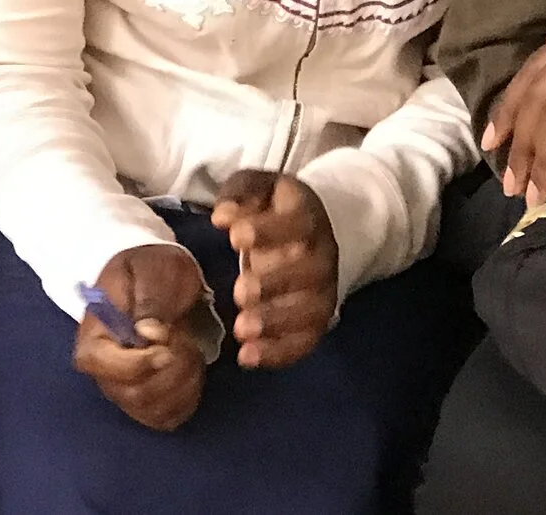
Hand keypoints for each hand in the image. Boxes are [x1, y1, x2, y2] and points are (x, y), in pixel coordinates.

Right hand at [72, 243, 206, 431]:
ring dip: (183, 382)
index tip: (166, 345)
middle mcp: (104, 371)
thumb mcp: (148, 271)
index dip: (137, 363)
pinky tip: (191, 368)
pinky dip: (189, 396)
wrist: (155, 278)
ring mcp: (127, 389)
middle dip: (170, 370)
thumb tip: (149, 333)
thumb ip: (148, 300)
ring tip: (189, 348)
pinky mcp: (150, 400)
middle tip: (184, 338)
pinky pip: (169, 416)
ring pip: (155, 410)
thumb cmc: (147, 270)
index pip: (102, 366)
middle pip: (134, 394)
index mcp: (94, 336)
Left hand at [211, 172, 336, 369]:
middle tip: (239, 292)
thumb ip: (240, 194)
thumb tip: (222, 216)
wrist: (309, 230)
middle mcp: (323, 255)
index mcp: (307, 217)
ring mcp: (324, 291)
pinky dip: (280, 353)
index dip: (269, 231)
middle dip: (274, 284)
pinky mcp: (317, 320)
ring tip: (242, 330)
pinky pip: (306, 341)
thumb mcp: (257, 187)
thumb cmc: (272, 208)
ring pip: (309, 311)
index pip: (298, 223)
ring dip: (276, 323)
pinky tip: (248, 358)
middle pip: (308, 273)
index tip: (235, 237)